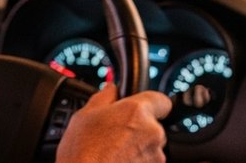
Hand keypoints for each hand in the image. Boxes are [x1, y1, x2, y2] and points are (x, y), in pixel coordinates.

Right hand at [56, 88, 170, 162]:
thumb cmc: (83, 152)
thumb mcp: (84, 115)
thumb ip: (104, 96)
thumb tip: (111, 89)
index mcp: (137, 112)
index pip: (162, 100)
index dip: (152, 102)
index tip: (142, 107)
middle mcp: (152, 132)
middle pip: (155, 124)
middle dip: (140, 127)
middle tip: (117, 132)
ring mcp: (155, 156)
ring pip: (151, 145)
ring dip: (138, 146)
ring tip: (114, 150)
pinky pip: (147, 160)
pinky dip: (137, 160)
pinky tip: (118, 160)